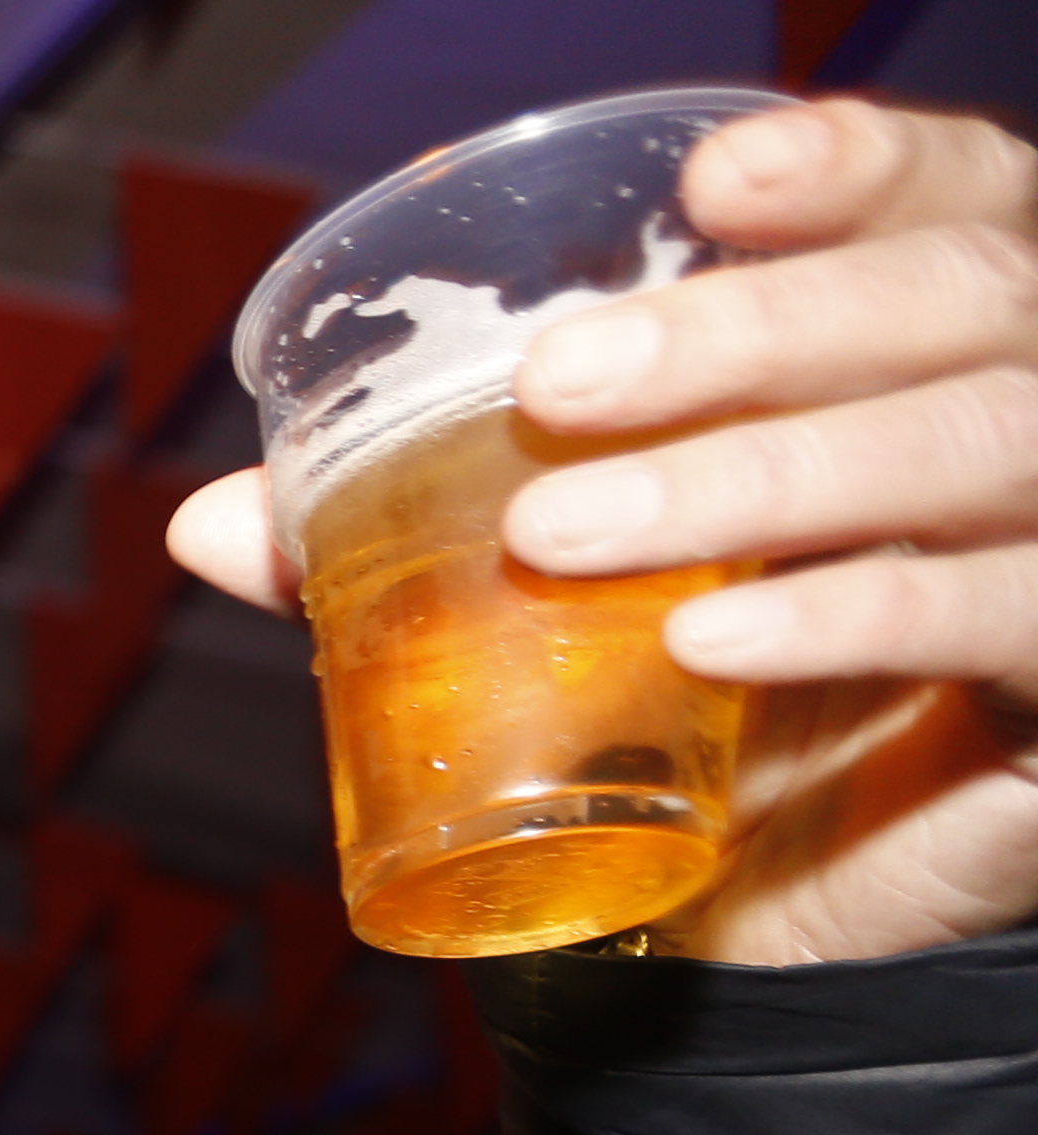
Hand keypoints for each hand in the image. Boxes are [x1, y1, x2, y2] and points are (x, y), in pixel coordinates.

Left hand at [171, 99, 1037, 967]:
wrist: (765, 934)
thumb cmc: (682, 725)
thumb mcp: (566, 609)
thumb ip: (413, 551)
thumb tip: (211, 524)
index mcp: (933, 359)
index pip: (951, 205)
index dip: (860, 167)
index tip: (709, 184)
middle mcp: (1029, 424)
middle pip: (953, 302)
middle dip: (746, 332)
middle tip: (551, 386)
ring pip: (981, 441)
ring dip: (759, 474)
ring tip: (563, 529)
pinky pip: (1005, 617)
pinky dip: (852, 619)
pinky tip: (714, 638)